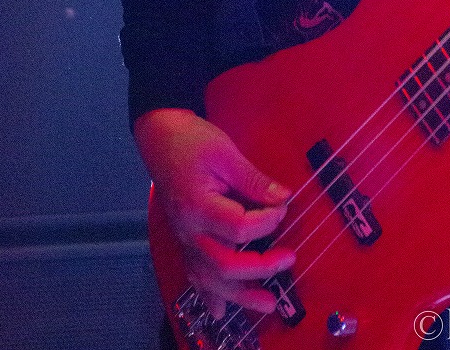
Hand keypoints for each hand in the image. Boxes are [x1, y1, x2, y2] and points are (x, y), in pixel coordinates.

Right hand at [134, 108, 294, 319]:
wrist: (160, 138)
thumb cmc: (192, 140)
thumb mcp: (225, 151)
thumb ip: (253, 179)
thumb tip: (283, 198)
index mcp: (198, 205)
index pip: (238, 227)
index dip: (267, 222)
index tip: (283, 208)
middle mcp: (188, 230)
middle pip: (224, 264)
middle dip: (260, 268)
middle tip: (288, 258)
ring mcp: (184, 240)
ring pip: (210, 279)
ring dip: (240, 295)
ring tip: (269, 303)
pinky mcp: (184, 241)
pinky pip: (195, 276)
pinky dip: (208, 295)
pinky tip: (220, 310)